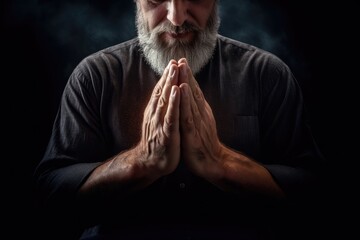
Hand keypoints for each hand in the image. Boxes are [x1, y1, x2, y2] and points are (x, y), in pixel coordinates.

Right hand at [137, 60, 180, 176]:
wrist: (150, 163)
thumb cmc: (156, 142)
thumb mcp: (157, 122)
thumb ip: (159, 108)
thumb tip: (162, 95)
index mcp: (155, 112)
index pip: (161, 91)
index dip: (166, 77)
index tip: (173, 62)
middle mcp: (156, 115)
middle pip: (163, 92)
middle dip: (169, 76)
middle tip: (174, 61)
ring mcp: (160, 123)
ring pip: (166, 100)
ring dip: (170, 84)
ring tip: (175, 69)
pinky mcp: (167, 133)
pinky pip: (171, 116)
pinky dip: (174, 103)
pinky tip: (178, 92)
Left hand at [177, 59, 223, 180]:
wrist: (212, 162)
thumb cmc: (204, 142)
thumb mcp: (200, 123)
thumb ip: (196, 110)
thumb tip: (193, 98)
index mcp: (200, 112)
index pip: (193, 91)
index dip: (188, 76)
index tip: (181, 61)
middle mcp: (200, 114)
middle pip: (192, 91)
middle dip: (186, 74)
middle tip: (181, 58)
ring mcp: (197, 122)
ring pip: (190, 99)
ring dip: (185, 82)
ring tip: (181, 68)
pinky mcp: (193, 133)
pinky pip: (187, 115)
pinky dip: (184, 101)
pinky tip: (181, 91)